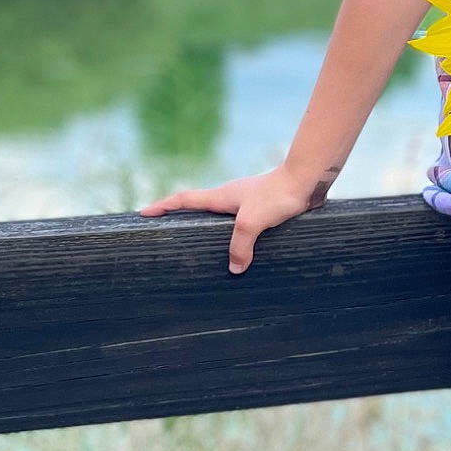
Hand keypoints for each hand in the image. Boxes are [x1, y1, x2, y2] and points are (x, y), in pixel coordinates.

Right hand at [137, 162, 332, 273]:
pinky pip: (241, 222)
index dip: (163, 206)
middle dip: (181, 216)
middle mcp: (230, 197)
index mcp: (220, 197)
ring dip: (209, 226)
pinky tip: (242, 248)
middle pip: (198, 206)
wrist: (306, 181)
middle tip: (167, 229)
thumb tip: (234, 269)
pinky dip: (234, 233)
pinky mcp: (262, 207)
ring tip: (201, 245)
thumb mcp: (252, 223)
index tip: (144, 213)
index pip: (183, 200)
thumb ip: (240, 246)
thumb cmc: (277, 195)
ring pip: (221, 215)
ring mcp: (246, 201)